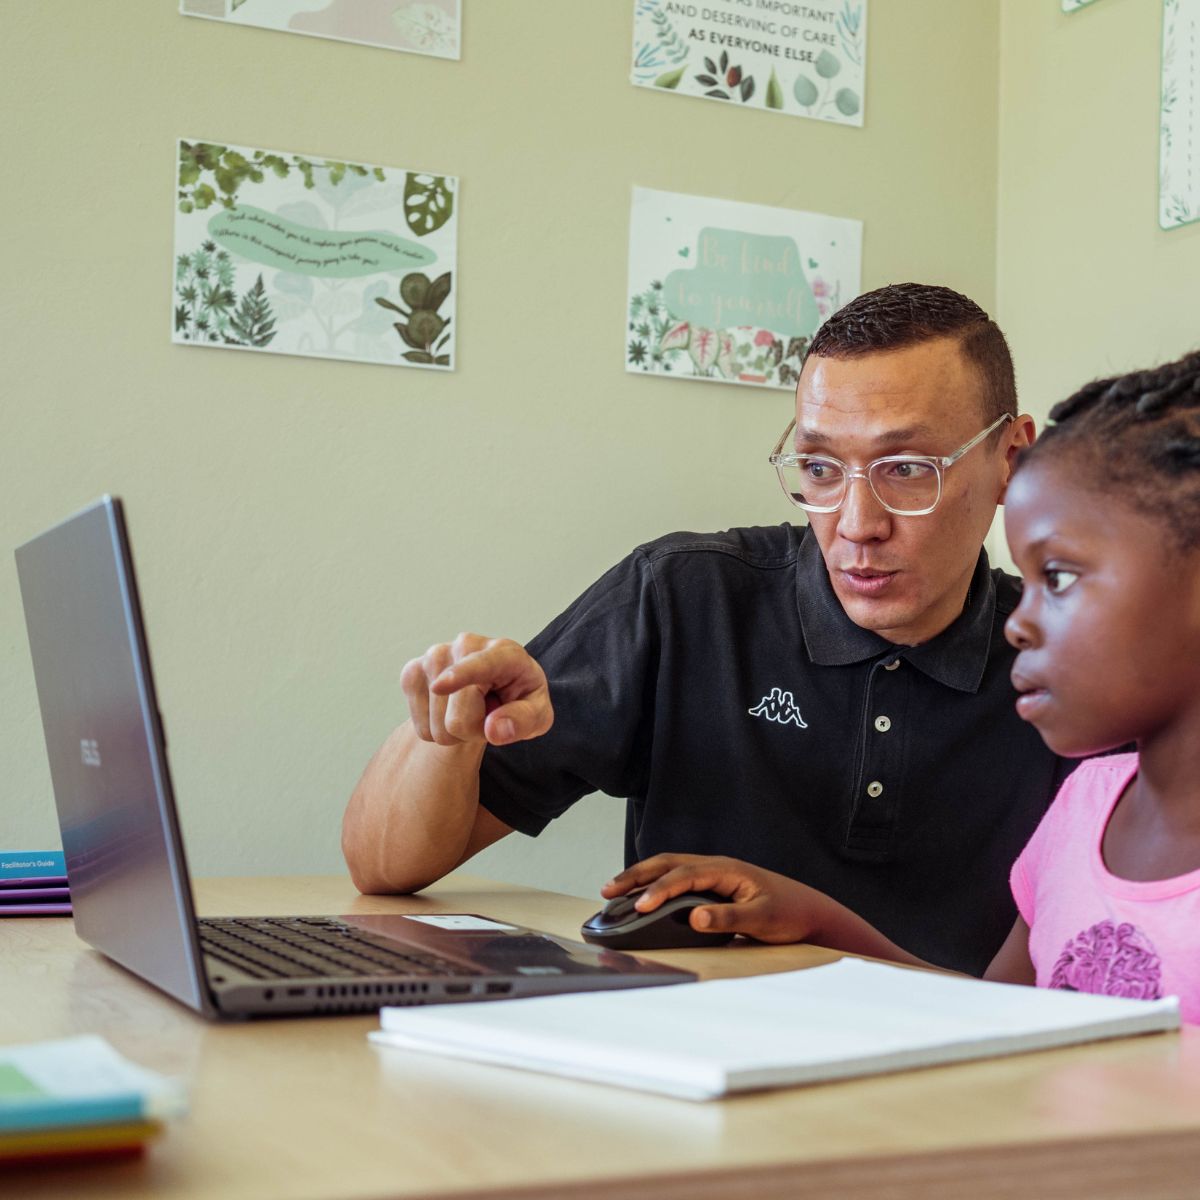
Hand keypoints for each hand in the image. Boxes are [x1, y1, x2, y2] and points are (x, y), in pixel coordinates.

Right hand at [401, 633, 552, 747]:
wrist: (492, 691)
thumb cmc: (519, 700)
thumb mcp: (537, 715)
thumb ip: (523, 721)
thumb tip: (494, 728)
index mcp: (504, 652)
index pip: (480, 666)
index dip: (460, 676)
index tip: (441, 686)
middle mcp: (465, 645)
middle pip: (458, 718)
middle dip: (474, 731)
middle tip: (488, 714)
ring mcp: (434, 656)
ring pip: (436, 726)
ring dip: (455, 732)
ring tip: (470, 710)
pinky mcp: (412, 672)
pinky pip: (419, 727)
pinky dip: (436, 730)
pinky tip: (449, 710)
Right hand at [601, 854, 827, 944]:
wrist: (810, 911)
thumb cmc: (789, 913)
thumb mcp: (762, 919)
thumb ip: (728, 919)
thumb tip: (694, 917)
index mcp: (726, 869)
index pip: (683, 875)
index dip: (659, 890)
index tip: (639, 906)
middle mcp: (717, 865)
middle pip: (668, 863)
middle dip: (636, 874)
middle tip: (608, 890)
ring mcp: (715, 872)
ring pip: (670, 867)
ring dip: (642, 875)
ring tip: (615, 889)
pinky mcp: (714, 883)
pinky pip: (677, 876)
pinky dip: (655, 881)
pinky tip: (643, 892)